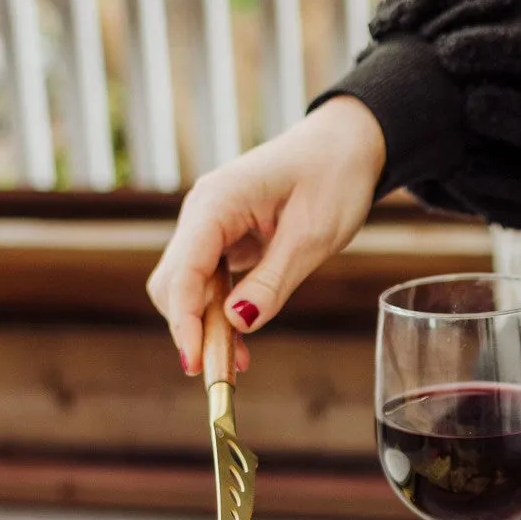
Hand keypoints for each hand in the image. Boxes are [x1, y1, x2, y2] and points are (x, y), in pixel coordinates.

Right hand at [146, 96, 385, 375]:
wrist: (347, 143)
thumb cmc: (334, 177)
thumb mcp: (312, 236)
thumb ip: (273, 281)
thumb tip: (236, 324)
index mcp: (216, 202)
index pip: (182, 273)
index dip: (183, 323)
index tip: (195, 364)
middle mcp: (202, 213)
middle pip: (173, 285)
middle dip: (192, 331)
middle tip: (224, 376)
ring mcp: (210, 226)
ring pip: (187, 289)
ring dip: (206, 328)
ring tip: (238, 364)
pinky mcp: (223, 239)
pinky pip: (209, 284)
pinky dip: (220, 315)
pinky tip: (241, 343)